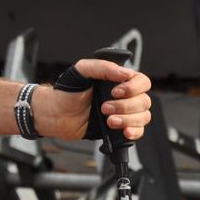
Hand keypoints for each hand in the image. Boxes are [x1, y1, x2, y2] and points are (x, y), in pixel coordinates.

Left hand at [33, 59, 150, 141]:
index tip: (116, 92)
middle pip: (144, 101)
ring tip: (109, 120)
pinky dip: (134, 132)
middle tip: (105, 107)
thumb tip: (125, 73)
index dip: (133, 88)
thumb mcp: (81, 71)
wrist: (55, 114)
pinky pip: (138, 131)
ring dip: (128, 120)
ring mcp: (123, 112)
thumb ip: (102, 67)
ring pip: (143, 117)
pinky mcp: (119, 128)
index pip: (141, 81)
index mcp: (117, 79)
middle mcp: (124, 96)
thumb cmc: (66, 91)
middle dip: (125, 106)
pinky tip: (124, 132)